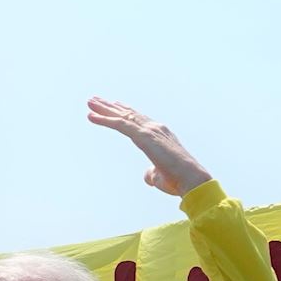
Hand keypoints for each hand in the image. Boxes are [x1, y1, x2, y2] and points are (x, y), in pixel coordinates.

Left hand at [86, 98, 211, 196]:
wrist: (191, 179)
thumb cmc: (178, 180)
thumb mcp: (160, 176)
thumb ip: (151, 173)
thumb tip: (147, 176)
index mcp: (160, 135)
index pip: (138, 120)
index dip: (124, 112)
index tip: (113, 106)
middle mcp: (155, 128)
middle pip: (128, 114)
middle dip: (111, 107)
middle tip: (95, 100)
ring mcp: (150, 130)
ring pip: (122, 116)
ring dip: (104, 109)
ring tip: (90, 103)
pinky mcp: (144, 136)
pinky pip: (119, 124)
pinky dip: (104, 120)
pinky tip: (91, 117)